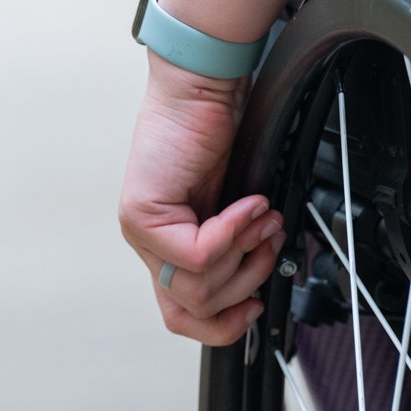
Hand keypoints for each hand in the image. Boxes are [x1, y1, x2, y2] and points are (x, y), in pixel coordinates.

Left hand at [120, 52, 285, 344]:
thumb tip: (261, 286)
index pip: (185, 315)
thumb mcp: (235, 207)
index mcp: (169, 247)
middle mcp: (150, 245)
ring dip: (245, 254)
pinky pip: (197, 254)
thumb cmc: (218, 133)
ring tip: (261, 218)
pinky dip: (233, 231)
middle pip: (196, 308)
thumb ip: (236, 248)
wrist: (203, 87)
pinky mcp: (143, 215)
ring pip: (198, 287)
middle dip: (246, 282)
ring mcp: (142, 232)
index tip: (258, 305)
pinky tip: (248, 205)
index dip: (226, 323)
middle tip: (268, 243)